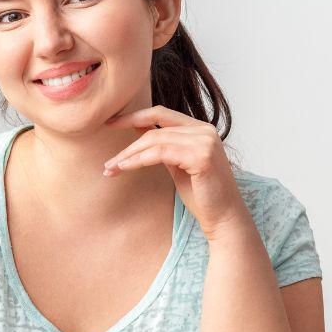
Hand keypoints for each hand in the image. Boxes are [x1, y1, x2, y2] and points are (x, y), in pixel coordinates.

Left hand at [103, 106, 250, 240]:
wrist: (223, 218)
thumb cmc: (201, 196)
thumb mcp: (178, 165)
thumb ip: (164, 146)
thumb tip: (139, 131)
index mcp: (200, 128)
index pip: (161, 113)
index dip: (134, 115)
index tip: (111, 123)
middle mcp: (205, 130)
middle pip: (154, 126)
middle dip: (126, 139)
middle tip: (107, 156)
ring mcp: (204, 142)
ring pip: (155, 139)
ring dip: (128, 154)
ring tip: (111, 167)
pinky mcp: (201, 156)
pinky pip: (160, 153)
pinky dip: (138, 160)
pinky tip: (124, 168)